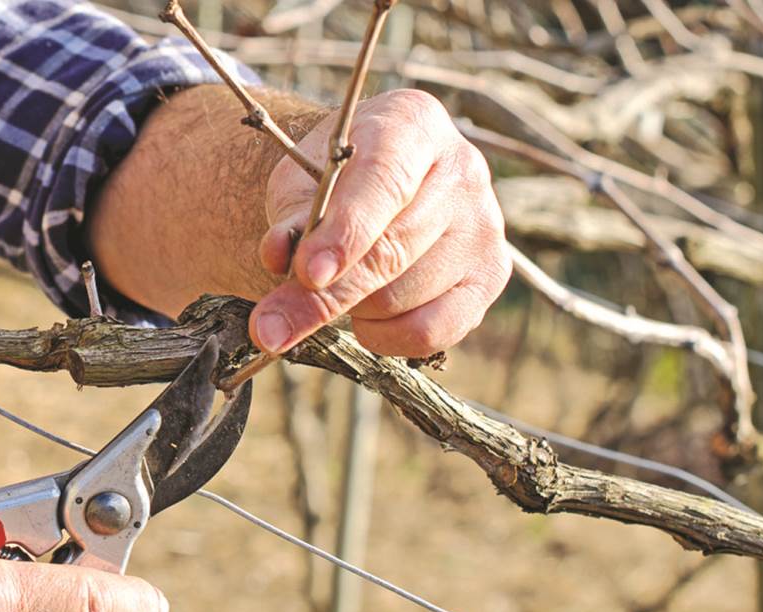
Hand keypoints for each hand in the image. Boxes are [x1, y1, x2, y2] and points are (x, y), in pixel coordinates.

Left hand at [252, 89, 510, 357]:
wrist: (371, 186)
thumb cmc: (331, 180)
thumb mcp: (299, 183)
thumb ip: (289, 219)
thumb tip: (278, 257)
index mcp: (413, 124)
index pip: (384, 181)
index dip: (345, 232)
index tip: (308, 273)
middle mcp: (463, 169)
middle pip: (393, 249)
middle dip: (327, 295)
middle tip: (269, 328)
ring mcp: (486, 224)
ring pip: (404, 297)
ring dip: (351, 310)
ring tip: (335, 287)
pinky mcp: (492, 276)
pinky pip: (433, 331)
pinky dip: (384, 337)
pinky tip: (365, 317)